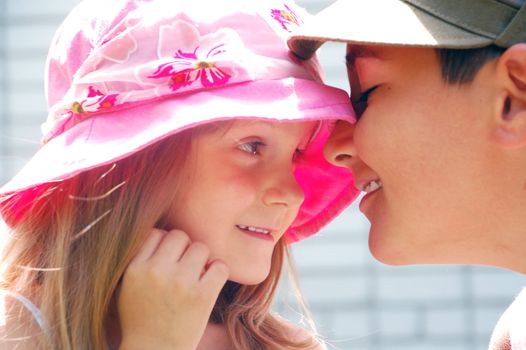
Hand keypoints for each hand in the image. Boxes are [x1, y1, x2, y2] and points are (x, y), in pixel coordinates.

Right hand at [118, 229, 228, 349]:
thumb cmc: (142, 319)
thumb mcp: (127, 287)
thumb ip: (140, 259)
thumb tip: (164, 233)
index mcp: (135, 268)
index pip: (157, 233)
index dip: (165, 243)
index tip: (169, 259)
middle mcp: (156, 272)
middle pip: (180, 236)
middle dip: (185, 249)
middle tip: (185, 267)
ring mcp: (181, 283)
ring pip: (201, 248)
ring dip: (202, 260)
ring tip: (196, 277)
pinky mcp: (202, 296)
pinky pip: (219, 266)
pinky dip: (218, 272)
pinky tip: (209, 283)